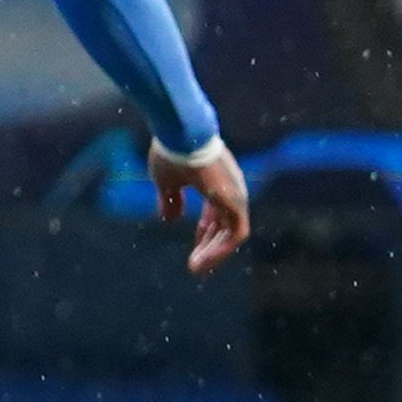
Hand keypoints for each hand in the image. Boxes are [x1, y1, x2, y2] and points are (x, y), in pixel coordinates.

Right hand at [156, 139, 253, 276]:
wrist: (181, 134)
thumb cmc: (172, 151)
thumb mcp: (166, 182)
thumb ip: (169, 200)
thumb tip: (168, 220)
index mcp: (216, 182)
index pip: (216, 213)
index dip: (204, 231)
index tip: (193, 248)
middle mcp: (231, 189)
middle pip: (225, 225)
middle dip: (210, 246)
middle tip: (195, 265)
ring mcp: (235, 195)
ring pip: (232, 234)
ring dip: (215, 253)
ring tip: (196, 267)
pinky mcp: (235, 203)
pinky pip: (236, 235)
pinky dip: (221, 250)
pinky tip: (203, 260)